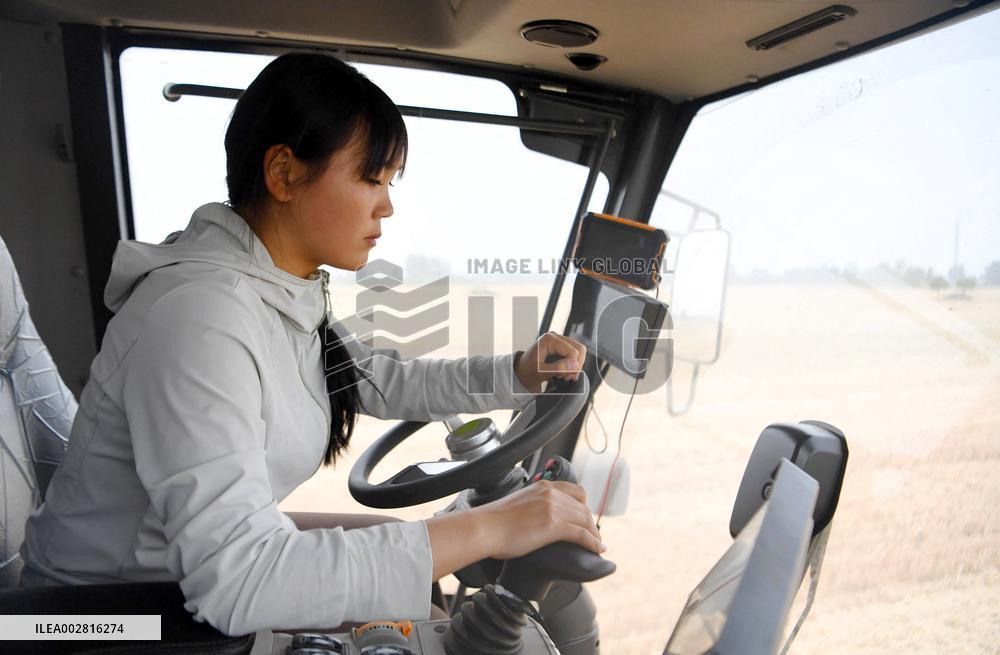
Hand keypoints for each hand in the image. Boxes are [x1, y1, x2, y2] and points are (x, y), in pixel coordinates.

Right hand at [476, 480, 604, 559]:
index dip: (585, 506)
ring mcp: (553, 508)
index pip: (576, 491)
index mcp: (543, 486)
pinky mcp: (553, 525)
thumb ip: (531, 506)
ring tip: (598, 546)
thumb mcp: (517, 504)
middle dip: (591, 523)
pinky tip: (597, 550)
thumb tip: (535, 518)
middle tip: (594, 536)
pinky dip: (593, 542)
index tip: (586, 518)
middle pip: (583, 508)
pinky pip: (582, 534)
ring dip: (595, 534)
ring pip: (585, 521)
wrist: (484, 528)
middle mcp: (551, 494)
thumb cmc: (493, 521)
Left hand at [514, 332, 586, 392]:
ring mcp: (559, 340)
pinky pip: (575, 352)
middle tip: (568, 377)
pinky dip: (573, 363)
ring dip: (576, 364)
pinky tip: (565, 371)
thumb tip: (574, 365)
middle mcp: (555, 336)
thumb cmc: (528, 370)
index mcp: (549, 339)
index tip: (566, 376)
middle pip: (579, 349)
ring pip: (579, 350)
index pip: (573, 351)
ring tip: (565, 374)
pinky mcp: (561, 345)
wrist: (522, 371)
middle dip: (577, 365)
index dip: (573, 366)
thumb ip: (558, 368)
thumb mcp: (541, 372)